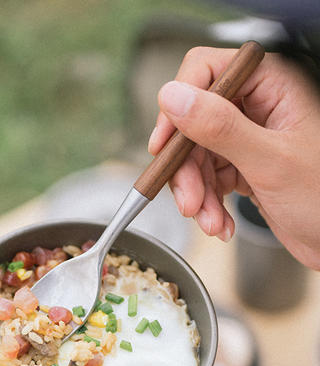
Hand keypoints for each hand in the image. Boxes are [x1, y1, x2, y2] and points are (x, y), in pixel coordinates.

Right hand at [148, 47, 319, 269]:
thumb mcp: (270, 162)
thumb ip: (220, 127)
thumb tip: (174, 98)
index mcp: (273, 84)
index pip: (207, 72)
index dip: (179, 107)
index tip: (164, 145)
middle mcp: (258, 105)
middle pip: (194, 122)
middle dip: (187, 169)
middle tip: (190, 202)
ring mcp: (249, 136)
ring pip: (196, 156)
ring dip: (197, 195)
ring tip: (210, 221)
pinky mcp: (243, 164)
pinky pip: (207, 178)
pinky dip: (208, 205)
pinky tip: (219, 223)